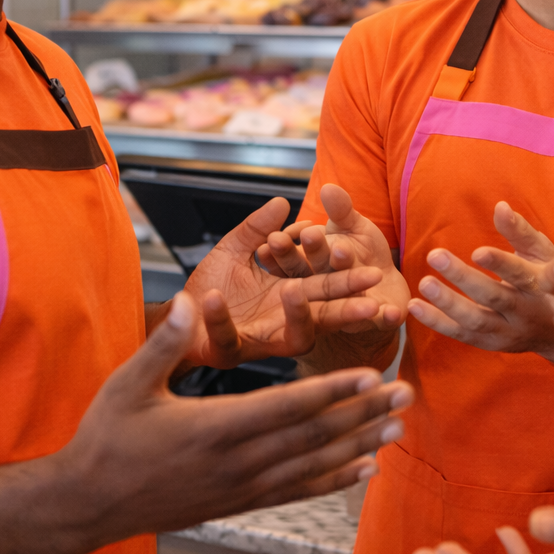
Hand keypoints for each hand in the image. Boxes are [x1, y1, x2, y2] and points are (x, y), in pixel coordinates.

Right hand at [58, 292, 414, 548]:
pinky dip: (333, 481)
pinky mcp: (239, 502)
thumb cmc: (108, 437)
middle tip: (404, 395)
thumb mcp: (128, 383)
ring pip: (313, 466)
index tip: (369, 376)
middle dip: (362, 414)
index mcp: (214, 427)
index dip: (332, 393)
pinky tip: (363, 469)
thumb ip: (164, 343)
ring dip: (358, 445)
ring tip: (396, 427)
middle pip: (313, 437)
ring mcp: (240, 486)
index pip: (287, 408)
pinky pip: (296, 492)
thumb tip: (186, 298)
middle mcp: (236, 461)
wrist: (90, 503)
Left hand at [183, 197, 386, 366]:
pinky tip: (215, 295)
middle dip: (346, 311)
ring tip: (293, 290)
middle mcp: (283, 322)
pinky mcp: (228, 351)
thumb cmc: (213, 285)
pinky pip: (228, 338)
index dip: (350, 282)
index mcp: (291, 296)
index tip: (374, 272)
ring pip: (292, 339)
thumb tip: (282, 201)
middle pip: (324, 318)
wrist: (179, 314)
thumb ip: (256, 228)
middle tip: (368, 304)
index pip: (328, 288)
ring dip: (297, 318)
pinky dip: (220, 318)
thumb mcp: (235, 249)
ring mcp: (259, 340)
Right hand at [256, 184, 408, 335]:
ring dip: (343, 286)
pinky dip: (384, 317)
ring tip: (344, 258)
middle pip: (311, 278)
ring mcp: (346, 314)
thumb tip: (328, 188)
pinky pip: (379, 323)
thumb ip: (341, 211)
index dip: (286, 247)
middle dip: (310, 255)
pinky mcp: (374, 325)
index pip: (292, 259)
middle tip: (311, 234)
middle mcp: (322, 296)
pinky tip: (390, 312)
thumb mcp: (352, 227)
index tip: (279, 232)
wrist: (386, 284)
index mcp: (308, 271)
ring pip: (341, 305)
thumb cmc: (361, 251)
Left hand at [408, 202, 553, 364]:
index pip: (521, 274)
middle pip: (494, 297)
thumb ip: (520, 232)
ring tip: (424, 283)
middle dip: (463, 278)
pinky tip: (414, 306)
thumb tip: (500, 206)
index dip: (500, 264)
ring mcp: (509, 332)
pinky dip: (437, 322)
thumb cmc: (551, 280)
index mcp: (541, 286)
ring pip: (476, 320)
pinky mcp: (493, 344)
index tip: (477, 251)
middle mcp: (526, 312)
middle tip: (435, 255)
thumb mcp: (544, 254)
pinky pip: (462, 334)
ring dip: (447, 303)